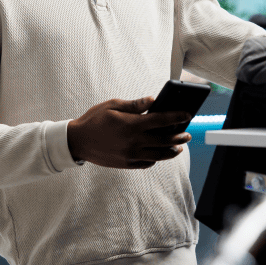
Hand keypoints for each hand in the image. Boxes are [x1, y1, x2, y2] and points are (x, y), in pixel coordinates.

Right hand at [67, 97, 192, 168]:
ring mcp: (131, 155)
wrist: (77, 141)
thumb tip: (153, 101)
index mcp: (131, 124)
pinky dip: (156, 158)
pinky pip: (147, 163)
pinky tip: (160, 154)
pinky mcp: (126, 164)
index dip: (176, 117)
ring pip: (158, 155)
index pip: (161, 120)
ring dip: (171, 150)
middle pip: (164, 139)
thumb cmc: (94, 120)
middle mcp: (134, 141)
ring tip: (179, 147)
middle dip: (179, 136)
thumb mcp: (112, 105)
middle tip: (187, 134)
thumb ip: (135, 105)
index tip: (187, 115)